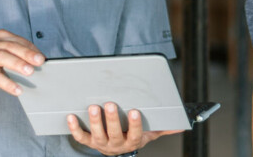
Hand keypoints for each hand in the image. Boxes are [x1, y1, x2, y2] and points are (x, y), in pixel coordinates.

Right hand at [0, 30, 44, 95]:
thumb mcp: (0, 50)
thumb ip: (16, 52)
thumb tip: (37, 60)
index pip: (19, 41)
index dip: (32, 48)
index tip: (42, 57)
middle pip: (12, 47)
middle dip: (27, 53)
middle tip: (40, 61)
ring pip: (3, 57)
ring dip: (18, 64)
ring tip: (30, 71)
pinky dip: (7, 83)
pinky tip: (17, 89)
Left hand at [66, 102, 182, 154]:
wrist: (118, 148)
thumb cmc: (133, 135)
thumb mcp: (150, 133)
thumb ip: (164, 128)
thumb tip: (182, 125)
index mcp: (133, 141)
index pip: (135, 134)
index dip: (135, 124)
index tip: (134, 111)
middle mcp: (116, 145)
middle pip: (114, 134)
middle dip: (112, 119)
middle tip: (110, 103)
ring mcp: (101, 144)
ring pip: (97, 136)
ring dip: (94, 121)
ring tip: (93, 106)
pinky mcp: (89, 142)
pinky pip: (80, 137)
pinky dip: (74, 128)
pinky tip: (70, 116)